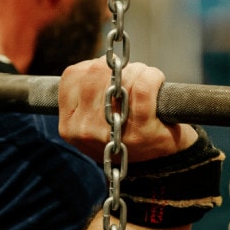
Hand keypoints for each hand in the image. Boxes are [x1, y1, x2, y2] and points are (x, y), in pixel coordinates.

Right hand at [58, 57, 197, 161]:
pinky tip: (157, 81)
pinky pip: (143, 87)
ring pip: (117, 77)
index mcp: (68, 127)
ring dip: (136, 70)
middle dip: (117, 67)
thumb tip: (97, 64)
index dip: (93, 66)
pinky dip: (152, 77)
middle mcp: (84, 130)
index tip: (109, 75)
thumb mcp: (93, 123)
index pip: (72, 76)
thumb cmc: (127, 135)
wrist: (160, 165)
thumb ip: (85, 96)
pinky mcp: (141, 131)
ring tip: (144, 80)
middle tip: (132, 76)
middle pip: (95, 73)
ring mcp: (111, 132)